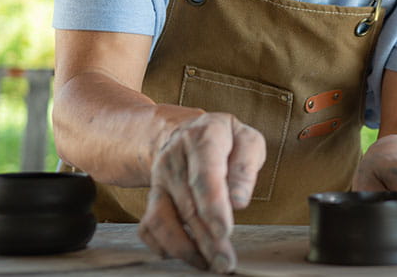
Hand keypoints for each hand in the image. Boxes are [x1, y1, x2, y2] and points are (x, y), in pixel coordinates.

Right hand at [136, 112, 265, 272]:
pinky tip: (185, 255)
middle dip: (206, 239)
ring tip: (207, 264)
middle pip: (187, 204)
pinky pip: (148, 226)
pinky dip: (163, 245)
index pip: (205, 174)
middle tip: (224, 262)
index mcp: (203, 138)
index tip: (224, 231)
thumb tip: (239, 201)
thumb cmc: (226, 141)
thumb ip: (246, 167)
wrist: (188, 133)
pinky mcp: (151, 196)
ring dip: (184, 248)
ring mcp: (159, 179)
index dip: (213, 204)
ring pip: (162, 218)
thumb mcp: (247, 140)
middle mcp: (175, 158)